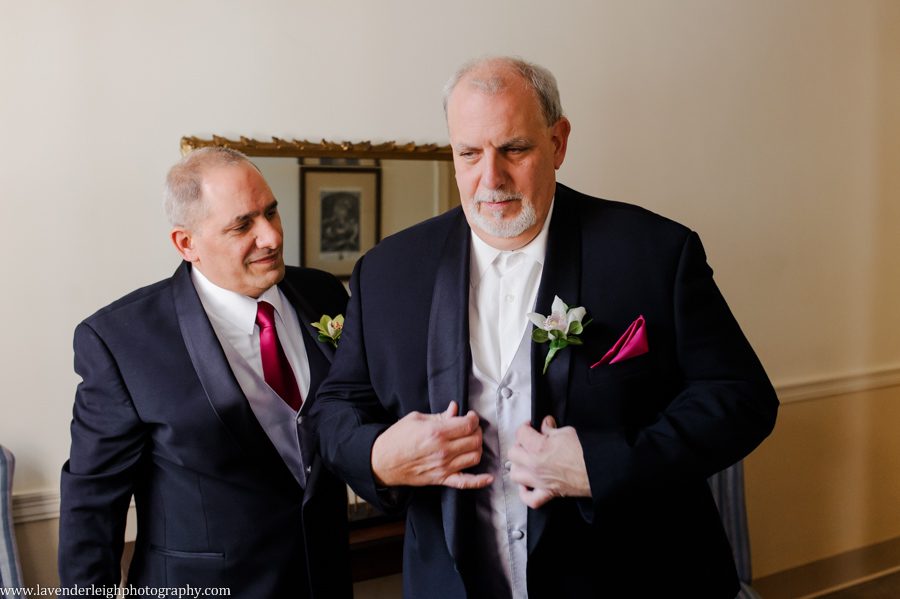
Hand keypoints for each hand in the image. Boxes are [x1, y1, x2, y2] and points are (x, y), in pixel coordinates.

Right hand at [371, 401, 493, 489]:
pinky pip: (465, 483)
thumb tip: (455, 409)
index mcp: (437, 432)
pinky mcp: (442, 479)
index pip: (468, 425)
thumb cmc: (396, 439)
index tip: (471, 416)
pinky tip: (488, 477)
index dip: (474, 419)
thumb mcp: (416, 419)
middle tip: (471, 428)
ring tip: (471, 442)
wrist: (382, 462)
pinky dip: (479, 481)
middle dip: (477, 431)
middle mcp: (443, 450)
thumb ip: (439, 416)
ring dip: (478, 448)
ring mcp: (444, 467)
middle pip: (475, 440)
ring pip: (475, 457)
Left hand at [508, 416, 590, 508]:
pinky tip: (527, 485)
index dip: (526, 427)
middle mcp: (534, 465)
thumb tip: (546, 425)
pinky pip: (529, 498)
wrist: (597, 470)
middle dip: (520, 445)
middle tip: (529, 441)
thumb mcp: (567, 432)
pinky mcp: (547, 493)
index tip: (531, 426)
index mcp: (538, 447)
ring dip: (518, 466)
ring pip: (515, 474)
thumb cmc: (585, 452)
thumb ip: (551, 429)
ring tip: (526, 460)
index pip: (520, 433)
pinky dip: (526, 493)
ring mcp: (539, 480)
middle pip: (513, 453)